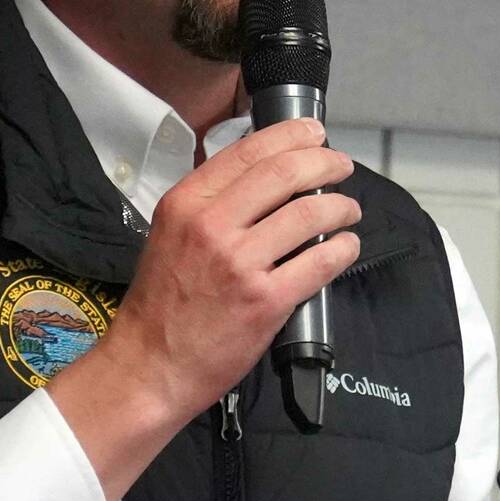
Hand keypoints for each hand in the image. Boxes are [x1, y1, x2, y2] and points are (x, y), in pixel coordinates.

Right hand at [47, 117, 360, 499]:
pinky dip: (344, 249)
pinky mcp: (265, 301)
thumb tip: (262, 179)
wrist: (149, 366)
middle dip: (325, 163)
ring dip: (341, 206)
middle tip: (342, 166)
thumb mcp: (170, 234)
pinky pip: (320, 262)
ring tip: (349, 210)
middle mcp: (212, 225)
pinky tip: (348, 246)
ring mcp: (240, 263)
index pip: (249, 151)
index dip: (291, 136)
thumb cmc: (161, 304)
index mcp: (187, 203)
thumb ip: (210, 204)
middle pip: (285, 173)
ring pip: (310, 214)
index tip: (315, 134)